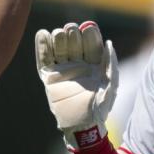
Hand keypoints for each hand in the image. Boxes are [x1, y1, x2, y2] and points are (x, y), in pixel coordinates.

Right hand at [35, 21, 117, 150]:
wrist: (82, 125)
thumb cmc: (100, 108)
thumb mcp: (110, 85)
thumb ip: (110, 63)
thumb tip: (108, 42)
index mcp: (94, 64)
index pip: (91, 44)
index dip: (90, 35)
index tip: (89, 27)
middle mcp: (78, 65)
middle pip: (73, 43)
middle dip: (72, 35)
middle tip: (71, 30)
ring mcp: (63, 70)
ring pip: (59, 49)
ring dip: (58, 38)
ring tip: (58, 33)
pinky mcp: (50, 77)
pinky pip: (44, 59)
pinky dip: (42, 47)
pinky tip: (43, 34)